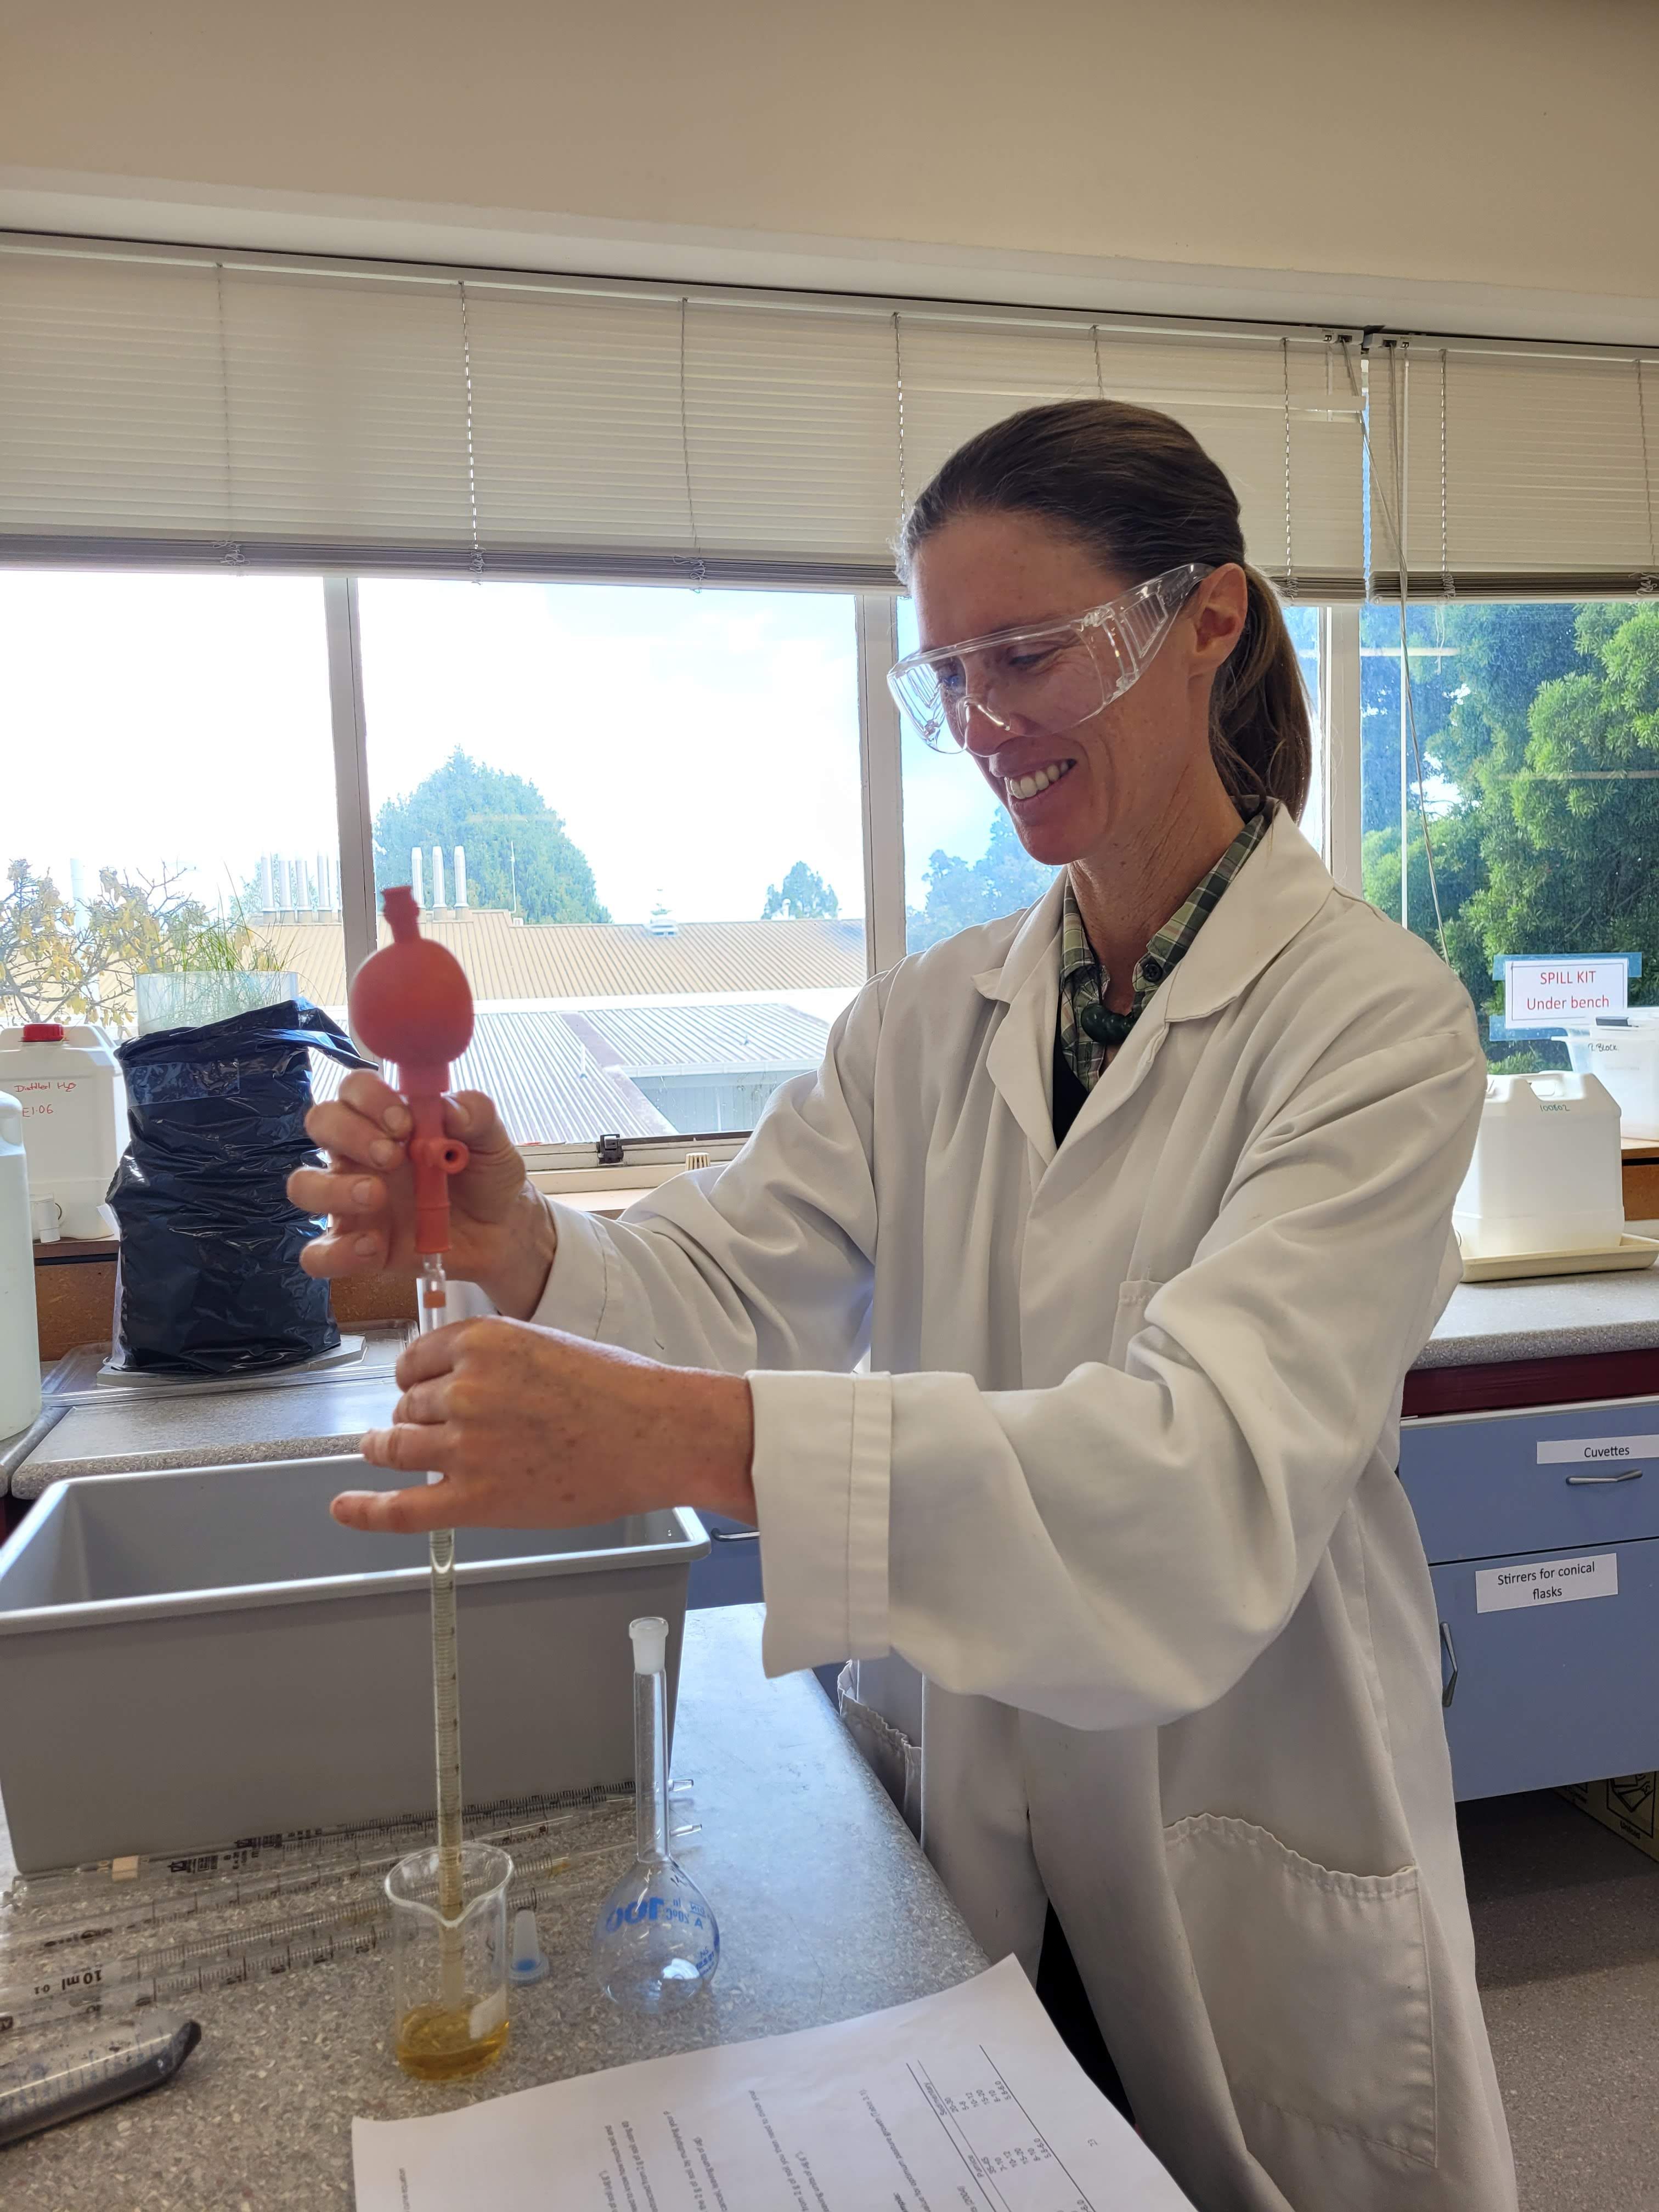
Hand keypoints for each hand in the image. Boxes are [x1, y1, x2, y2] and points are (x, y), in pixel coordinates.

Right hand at [288, 1071, 556, 1318]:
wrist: (500, 1231)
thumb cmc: (485, 1175)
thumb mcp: (492, 1140)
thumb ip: (476, 1115)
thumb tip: (450, 1107)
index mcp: (386, 1120)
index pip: (354, 1090)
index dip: (369, 1098)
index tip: (404, 1122)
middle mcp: (359, 1154)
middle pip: (321, 1124)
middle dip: (350, 1133)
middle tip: (392, 1156)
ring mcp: (350, 1202)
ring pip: (304, 1186)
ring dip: (334, 1189)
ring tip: (376, 1195)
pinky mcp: (355, 1248)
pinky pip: (319, 1254)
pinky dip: (338, 1252)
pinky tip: (375, 1246)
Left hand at [330, 1316, 755, 1534]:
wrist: (657, 1433)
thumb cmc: (617, 1389)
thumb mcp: (544, 1344)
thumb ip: (493, 1361)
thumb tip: (452, 1388)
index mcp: (481, 1342)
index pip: (415, 1362)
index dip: (416, 1380)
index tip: (419, 1389)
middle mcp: (464, 1389)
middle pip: (407, 1406)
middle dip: (414, 1417)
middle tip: (431, 1430)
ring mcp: (466, 1446)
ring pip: (398, 1448)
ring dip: (387, 1450)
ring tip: (380, 1452)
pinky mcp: (476, 1498)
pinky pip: (402, 1508)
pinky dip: (365, 1511)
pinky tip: (343, 1508)